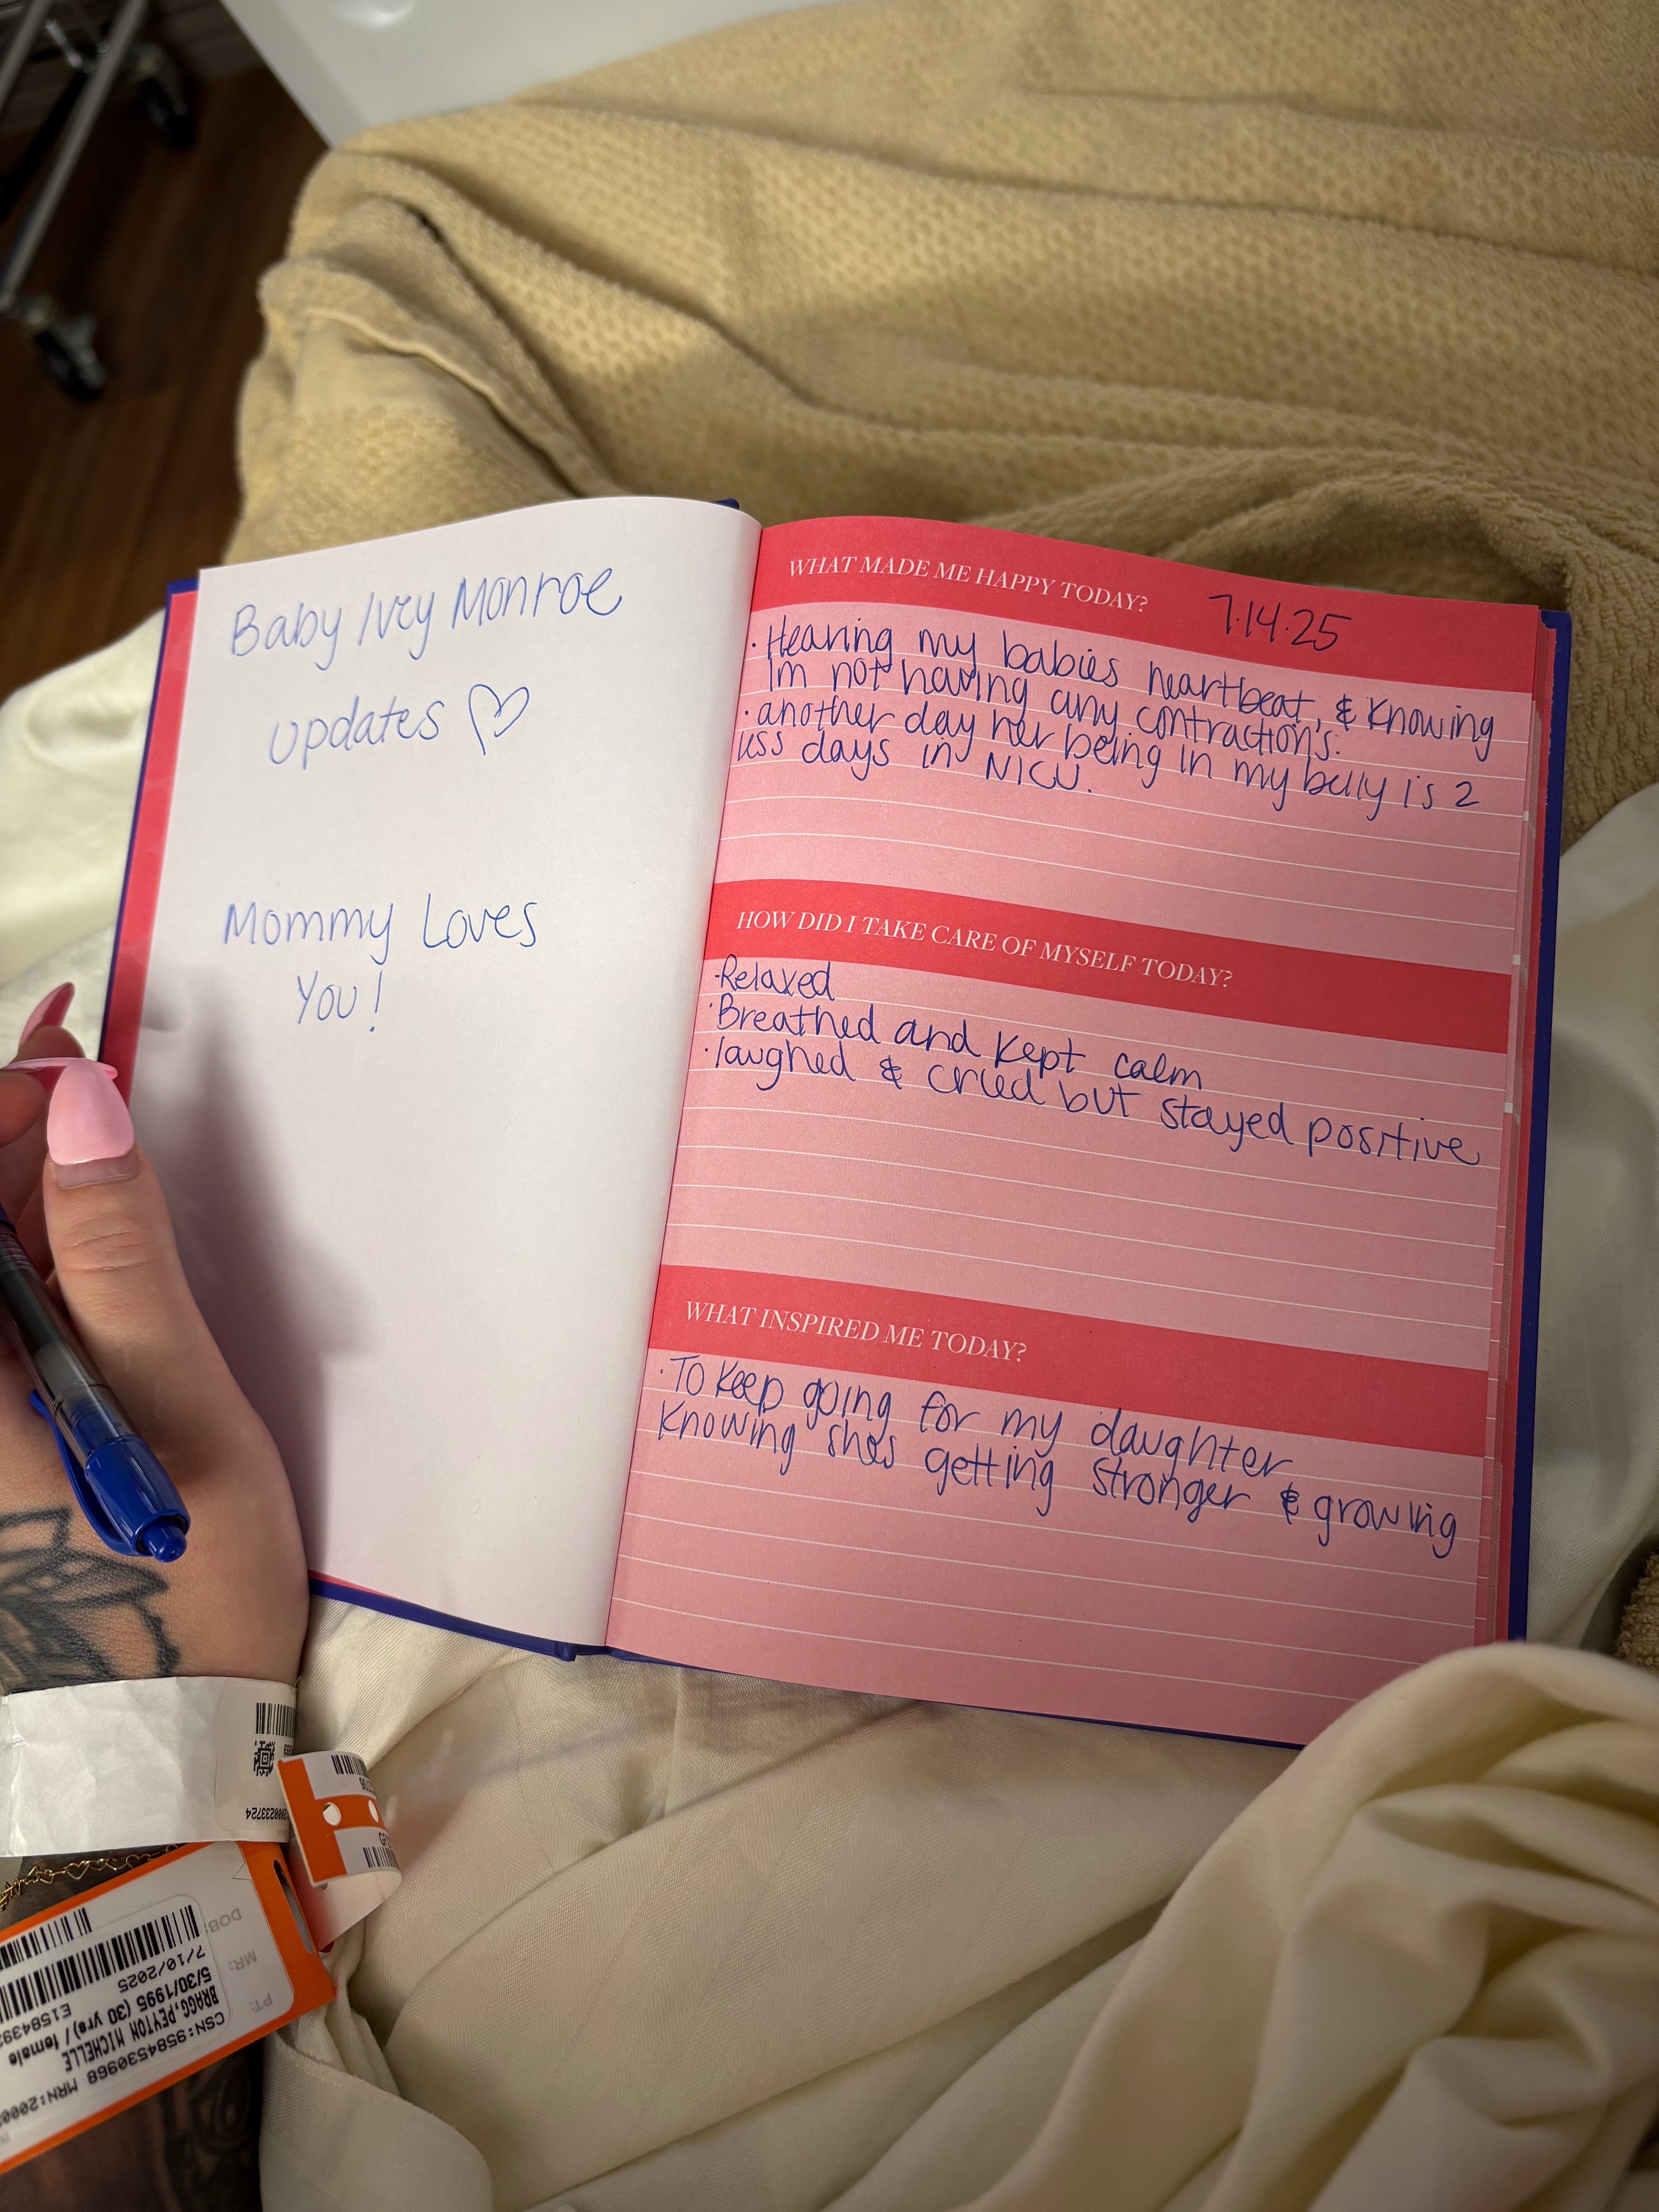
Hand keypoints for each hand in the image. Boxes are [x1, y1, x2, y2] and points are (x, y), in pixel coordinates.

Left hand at [0, 988, 306, 1692]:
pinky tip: (81, 1231)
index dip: (3, 1104)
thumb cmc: (172, 1583)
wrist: (142, 1750)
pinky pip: (2, 1321)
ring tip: (95, 1134)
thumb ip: (117, 1258)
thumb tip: (81, 1103)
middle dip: (14, 1134)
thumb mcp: (171, 1410)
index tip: (71, 1041)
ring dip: (25, 1191)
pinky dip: (31, 1258)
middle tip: (91, 1070)